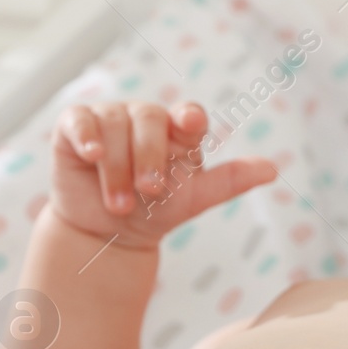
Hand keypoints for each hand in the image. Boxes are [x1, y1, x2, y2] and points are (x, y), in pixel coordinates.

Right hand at [51, 100, 276, 248]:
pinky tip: (92, 155)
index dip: (189, 117)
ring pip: (115, 127)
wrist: (108, 233)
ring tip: (120, 204)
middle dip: (150, 157)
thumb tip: (272, 169)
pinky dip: (87, 136)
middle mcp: (143, 118)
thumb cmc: (154, 212)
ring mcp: (108, 118)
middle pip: (149, 119)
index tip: (192, 125)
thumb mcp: (193, 200)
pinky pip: (80, 121)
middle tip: (150, 190)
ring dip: (118, 170)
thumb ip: (229, 181)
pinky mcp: (74, 127)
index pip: (187, 115)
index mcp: (176, 129)